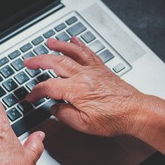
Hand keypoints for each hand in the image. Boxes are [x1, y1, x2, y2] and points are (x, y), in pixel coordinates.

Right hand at [25, 37, 143, 136]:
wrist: (135, 112)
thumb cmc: (114, 119)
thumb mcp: (83, 124)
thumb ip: (64, 115)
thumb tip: (54, 108)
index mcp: (76, 90)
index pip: (48, 87)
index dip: (35, 92)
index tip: (30, 97)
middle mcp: (83, 76)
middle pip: (56, 63)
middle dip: (39, 60)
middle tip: (28, 61)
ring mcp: (93, 70)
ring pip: (72, 53)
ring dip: (58, 46)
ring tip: (49, 42)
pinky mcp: (101, 69)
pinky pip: (88, 53)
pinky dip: (79, 45)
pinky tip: (74, 40)